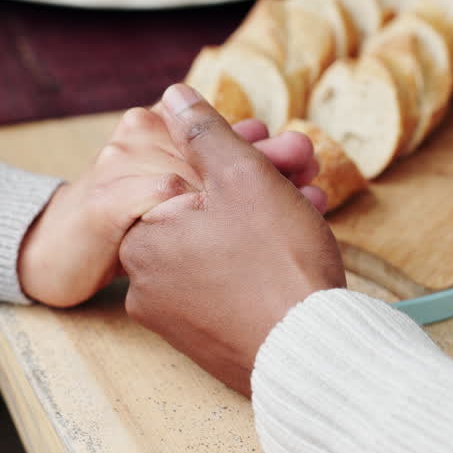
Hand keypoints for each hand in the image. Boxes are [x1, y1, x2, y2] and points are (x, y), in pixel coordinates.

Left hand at [18, 105, 326, 307]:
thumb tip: (173, 98)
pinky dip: (259, 250)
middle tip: (302, 163)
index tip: (269, 138)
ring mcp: (174, 311)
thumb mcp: (242, 176)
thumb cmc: (276, 263)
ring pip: (220, 236)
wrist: (312, 355)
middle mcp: (144, 276)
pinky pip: (227, 275)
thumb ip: (204, 131)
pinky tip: (300, 232)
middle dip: (258, 174)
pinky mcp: (205, 334)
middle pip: (202, 201)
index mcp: (139, 232)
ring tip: (313, 195)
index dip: (230, 144)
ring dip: (267, 207)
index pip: (177, 166)